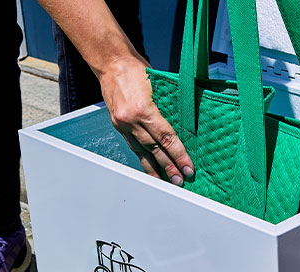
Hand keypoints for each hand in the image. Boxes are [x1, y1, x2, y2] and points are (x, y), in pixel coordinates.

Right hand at [98, 56, 193, 184]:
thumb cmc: (137, 70)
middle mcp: (132, 121)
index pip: (166, 138)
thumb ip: (168, 107)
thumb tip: (184, 126)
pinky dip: (143, 158)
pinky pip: (133, 146)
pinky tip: (150, 167)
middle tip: (180, 180)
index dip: (179, 154)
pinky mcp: (118, 126)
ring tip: (165, 181)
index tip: (188, 167)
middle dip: (169, 167)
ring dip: (155, 168)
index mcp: (144, 110)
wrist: (111, 63)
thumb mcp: (158, 85)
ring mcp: (123, 125)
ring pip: (142, 152)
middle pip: (155, 149)